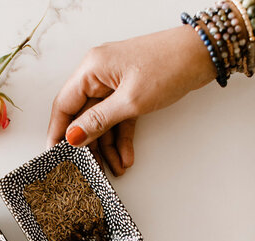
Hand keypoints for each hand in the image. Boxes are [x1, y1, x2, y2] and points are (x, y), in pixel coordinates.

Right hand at [47, 26, 215, 175]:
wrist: (202, 55)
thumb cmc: (168, 66)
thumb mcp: (130, 101)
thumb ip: (98, 121)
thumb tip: (73, 137)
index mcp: (91, 69)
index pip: (64, 105)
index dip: (57, 133)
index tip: (54, 156)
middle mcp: (98, 75)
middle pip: (82, 117)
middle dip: (87, 145)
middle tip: (87, 169)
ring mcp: (114, 84)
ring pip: (101, 122)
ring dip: (108, 147)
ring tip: (115, 169)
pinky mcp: (128, 92)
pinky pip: (118, 120)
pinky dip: (122, 138)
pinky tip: (125, 157)